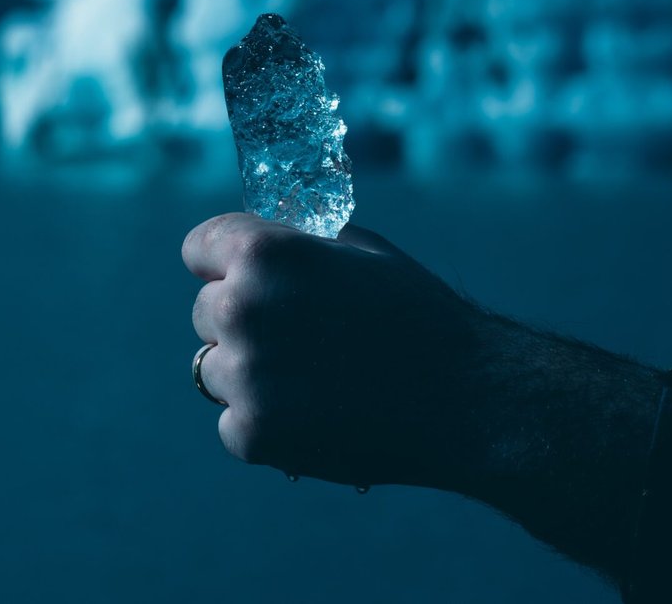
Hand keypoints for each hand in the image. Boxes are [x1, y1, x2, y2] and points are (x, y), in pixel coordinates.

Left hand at [182, 212, 488, 488]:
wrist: (472, 400)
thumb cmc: (418, 315)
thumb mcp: (359, 250)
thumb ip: (295, 243)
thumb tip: (257, 237)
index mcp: (263, 254)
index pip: (198, 248)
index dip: (222, 261)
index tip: (239, 275)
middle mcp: (241, 309)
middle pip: (205, 311)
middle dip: (243, 320)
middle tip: (302, 336)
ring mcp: (244, 376)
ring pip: (214, 368)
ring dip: (249, 374)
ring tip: (314, 379)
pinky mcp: (252, 434)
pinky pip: (233, 422)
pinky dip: (265, 424)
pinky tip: (316, 416)